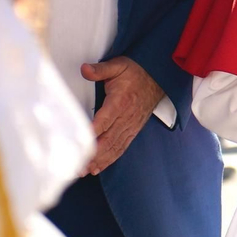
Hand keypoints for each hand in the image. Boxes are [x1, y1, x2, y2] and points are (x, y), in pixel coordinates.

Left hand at [80, 56, 165, 175]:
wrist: (159, 78)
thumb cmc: (135, 72)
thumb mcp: (118, 65)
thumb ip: (101, 69)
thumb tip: (84, 69)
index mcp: (120, 101)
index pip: (104, 120)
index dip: (92, 132)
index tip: (79, 143)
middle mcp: (126, 117)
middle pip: (108, 140)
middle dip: (93, 154)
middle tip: (77, 166)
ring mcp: (130, 125)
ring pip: (114, 147)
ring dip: (100, 160)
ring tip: (85, 171)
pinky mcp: (133, 130)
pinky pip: (121, 147)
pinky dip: (110, 159)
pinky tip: (98, 167)